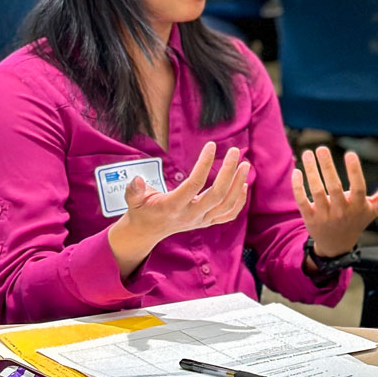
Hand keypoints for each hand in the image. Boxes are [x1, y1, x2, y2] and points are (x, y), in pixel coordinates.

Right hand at [108, 142, 250, 276]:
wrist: (148, 231)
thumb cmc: (142, 210)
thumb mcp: (133, 200)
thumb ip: (133, 191)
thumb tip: (136, 180)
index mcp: (173, 206)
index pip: (193, 184)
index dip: (204, 164)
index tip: (211, 145)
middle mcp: (190, 215)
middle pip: (217, 195)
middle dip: (229, 173)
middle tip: (235, 151)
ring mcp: (201, 221)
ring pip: (227, 205)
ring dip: (238, 185)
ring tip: (244, 165)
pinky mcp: (207, 223)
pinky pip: (229, 215)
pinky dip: (239, 201)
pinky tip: (243, 184)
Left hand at [292, 146, 377, 257]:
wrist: (336, 245)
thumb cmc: (358, 220)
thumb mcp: (374, 208)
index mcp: (358, 206)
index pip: (357, 187)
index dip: (354, 171)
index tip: (350, 153)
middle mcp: (341, 211)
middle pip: (333, 188)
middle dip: (327, 167)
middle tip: (322, 148)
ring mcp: (324, 215)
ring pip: (316, 192)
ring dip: (311, 172)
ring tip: (308, 153)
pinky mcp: (309, 218)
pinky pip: (302, 200)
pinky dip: (298, 187)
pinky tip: (298, 170)